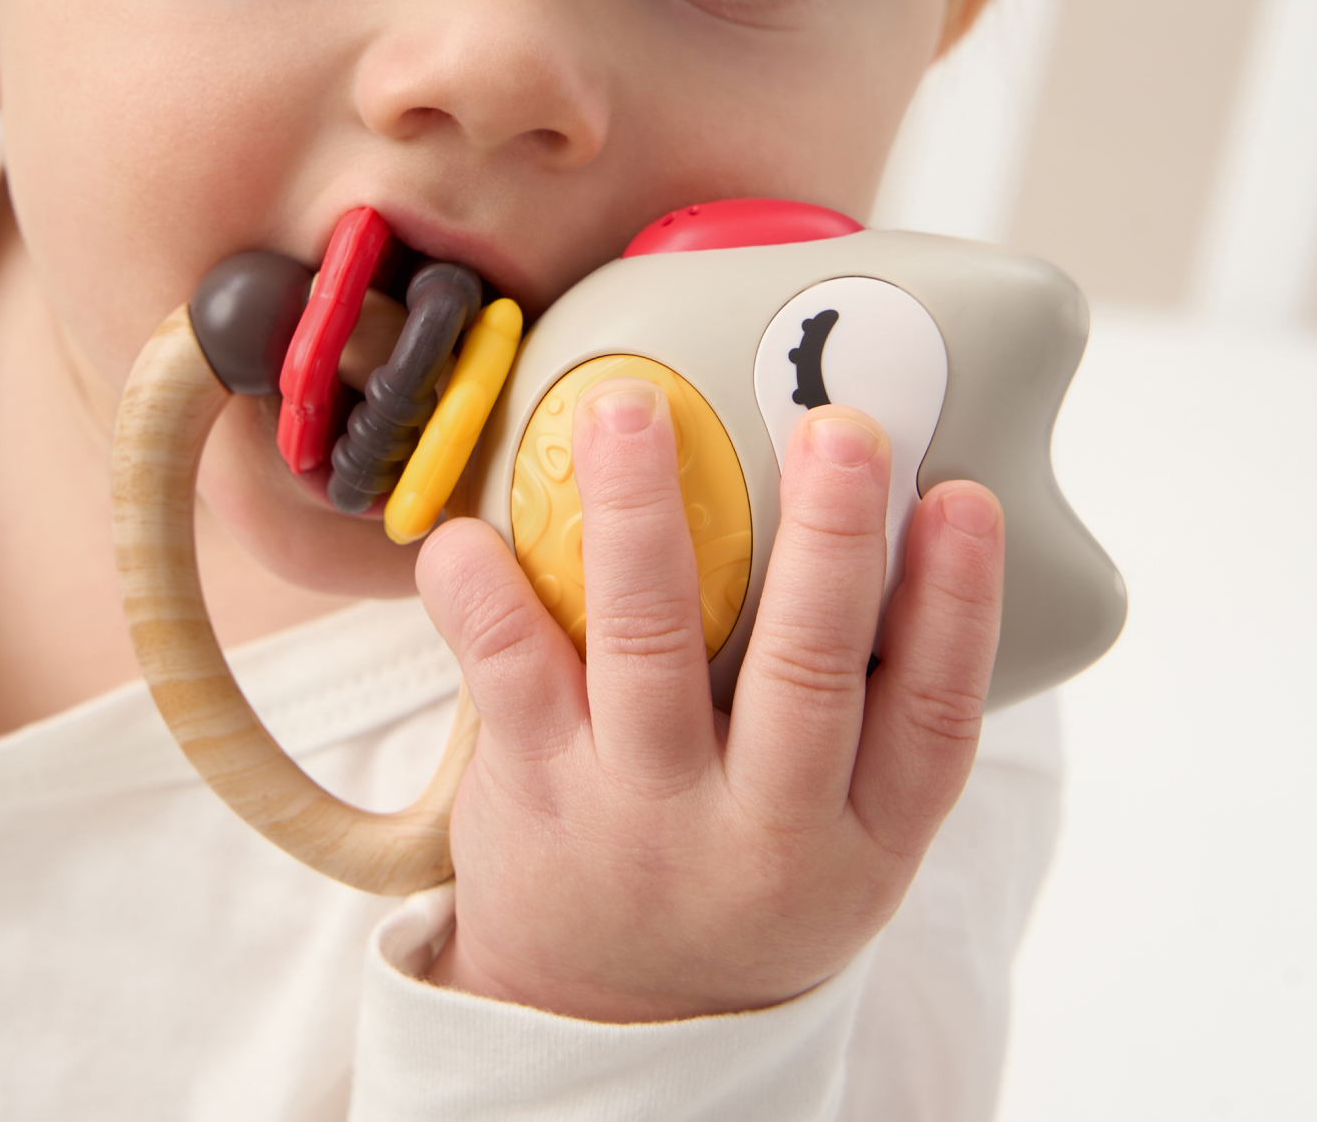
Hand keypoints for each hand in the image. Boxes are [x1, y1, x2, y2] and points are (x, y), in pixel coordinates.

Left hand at [416, 379, 1003, 1021]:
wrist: (610, 1017)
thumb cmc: (739, 882)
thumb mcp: (835, 837)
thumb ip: (858, 713)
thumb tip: (865, 522)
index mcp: (861, 838)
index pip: (932, 718)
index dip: (959, 605)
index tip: (963, 498)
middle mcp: (762, 829)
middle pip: (806, 672)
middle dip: (828, 542)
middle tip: (836, 428)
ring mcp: (640, 810)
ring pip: (649, 648)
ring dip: (642, 519)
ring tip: (630, 414)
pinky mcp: (536, 790)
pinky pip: (509, 675)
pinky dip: (486, 594)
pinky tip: (469, 532)